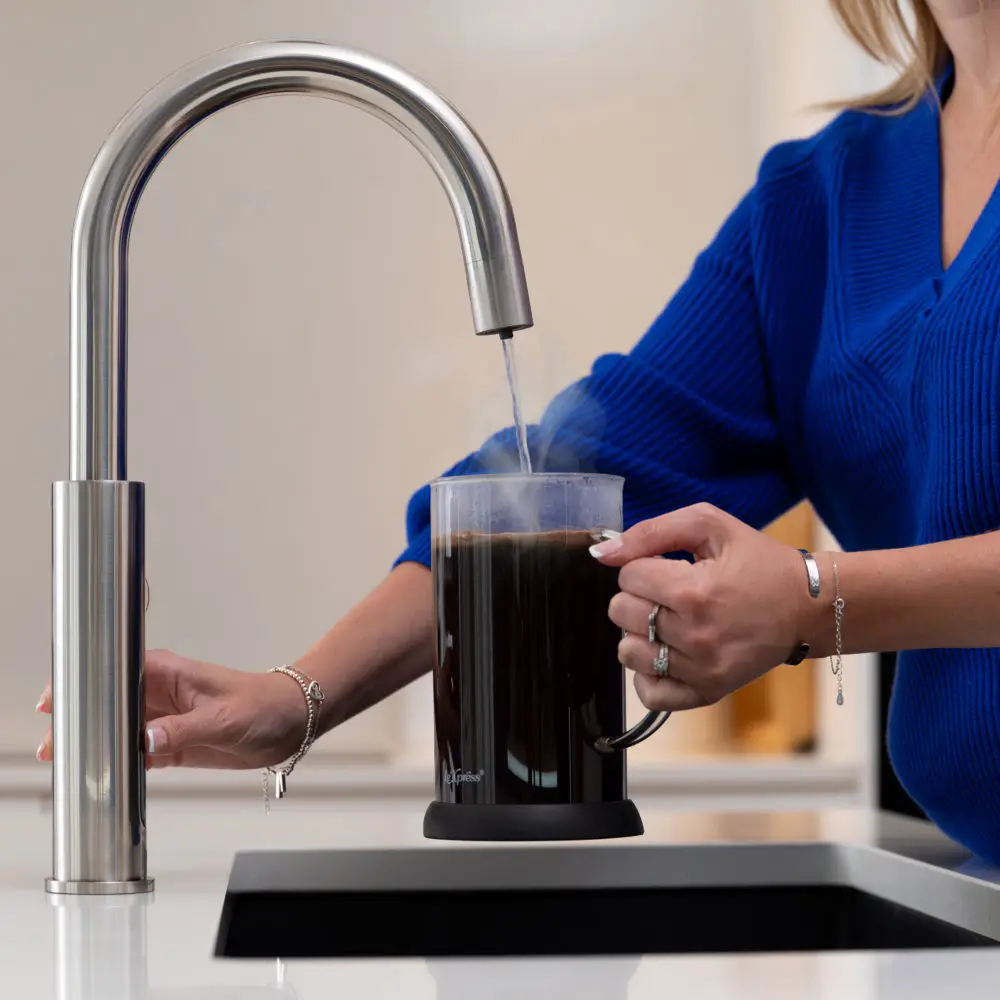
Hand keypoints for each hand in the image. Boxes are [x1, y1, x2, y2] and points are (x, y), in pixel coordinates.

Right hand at [35, 649, 310, 768]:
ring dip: (96, 747)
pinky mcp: (175, 745)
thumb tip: (145, 741)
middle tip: (54, 746)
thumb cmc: (264, 704)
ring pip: (119, 732)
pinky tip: (102, 778)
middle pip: (108, 705)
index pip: (114, 672)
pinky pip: (138, 755)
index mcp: (168, 673)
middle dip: (80, 722)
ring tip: (67, 764)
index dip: (82, 685)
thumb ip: (182, 730)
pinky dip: (120, 765)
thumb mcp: (223, 718)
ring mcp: (166, 721)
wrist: (292, 722)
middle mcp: (161, 695)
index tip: (57, 703)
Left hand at [591, 503, 816, 712]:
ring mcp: (701, 670)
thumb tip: (603, 552)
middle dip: (639, 596)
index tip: (669, 567)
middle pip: (621, 613)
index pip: (628, 577)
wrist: (808, 607)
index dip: (643, 566)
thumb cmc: (759, 562)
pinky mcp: (708, 692)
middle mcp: (696, 635)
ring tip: (670, 621)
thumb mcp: (711, 526)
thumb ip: (651, 532)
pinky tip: (669, 651)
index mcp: (695, 591)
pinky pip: (650, 693)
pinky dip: (650, 673)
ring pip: (627, 652)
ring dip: (641, 633)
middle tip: (671, 593)